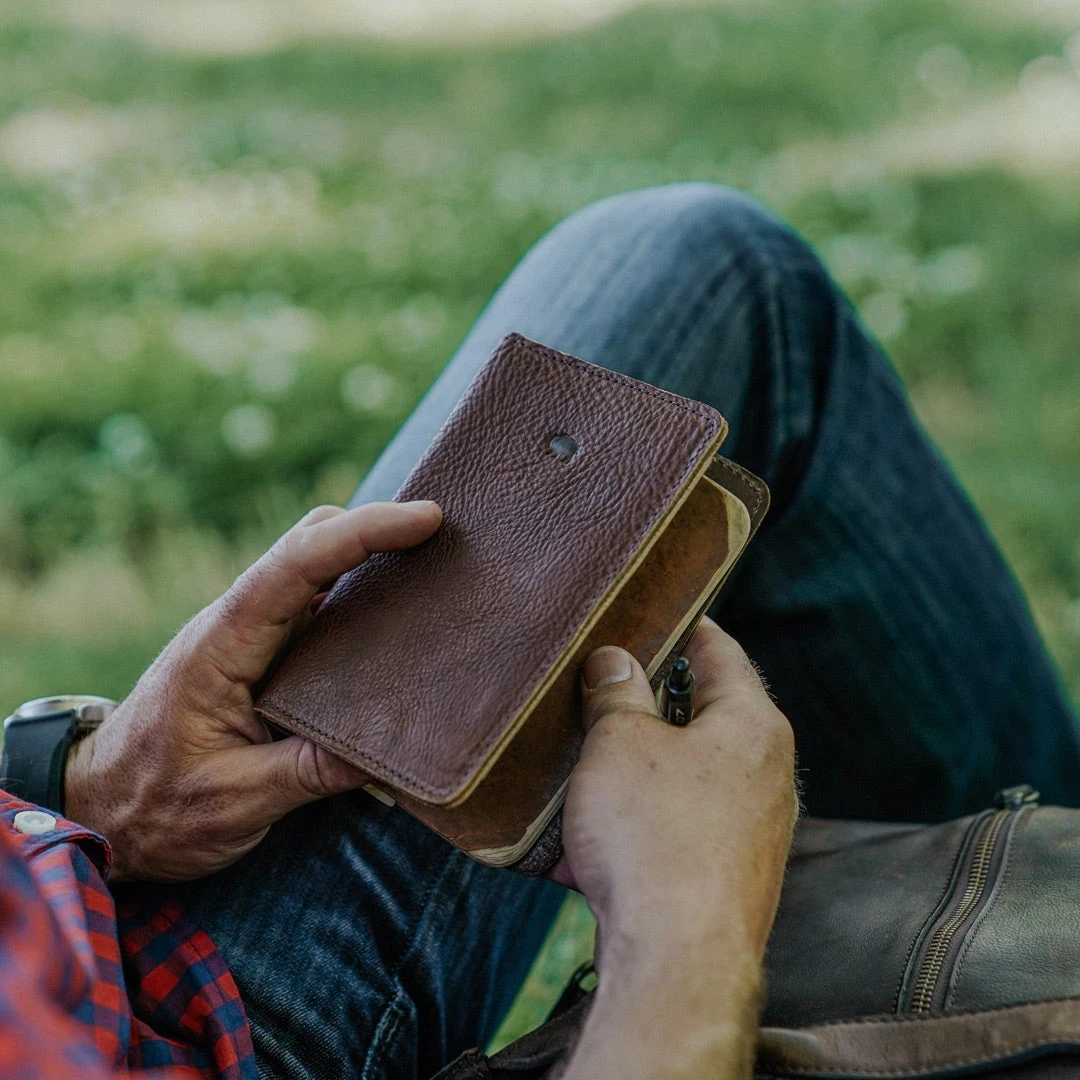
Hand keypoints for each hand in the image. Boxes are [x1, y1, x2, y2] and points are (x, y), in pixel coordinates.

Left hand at [64, 501, 442, 882]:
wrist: (102, 810)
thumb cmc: (157, 805)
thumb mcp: (234, 801)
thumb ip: (308, 772)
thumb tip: (389, 753)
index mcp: (223, 647)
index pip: (295, 566)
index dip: (362, 532)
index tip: (423, 519)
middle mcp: (237, 626)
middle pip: (307, 544)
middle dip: (373, 526)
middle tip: (442, 536)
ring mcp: (251, 637)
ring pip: (314, 568)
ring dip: (370, 557)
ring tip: (435, 568)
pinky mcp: (264, 656)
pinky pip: (316, 605)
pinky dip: (360, 595)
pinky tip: (397, 618)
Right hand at [557, 618, 796, 1079]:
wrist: (678, 963)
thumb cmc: (655, 841)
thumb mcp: (619, 745)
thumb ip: (616, 693)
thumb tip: (615, 661)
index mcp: (753, 725)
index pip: (719, 650)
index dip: (680, 624)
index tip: (650, 612)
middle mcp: (768, 774)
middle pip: (701, 716)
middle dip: (643, 708)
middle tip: (597, 694)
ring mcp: (754, 829)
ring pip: (683, 777)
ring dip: (632, 773)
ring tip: (580, 779)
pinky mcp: (731, 876)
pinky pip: (678, 830)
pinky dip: (637, 825)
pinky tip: (584, 849)